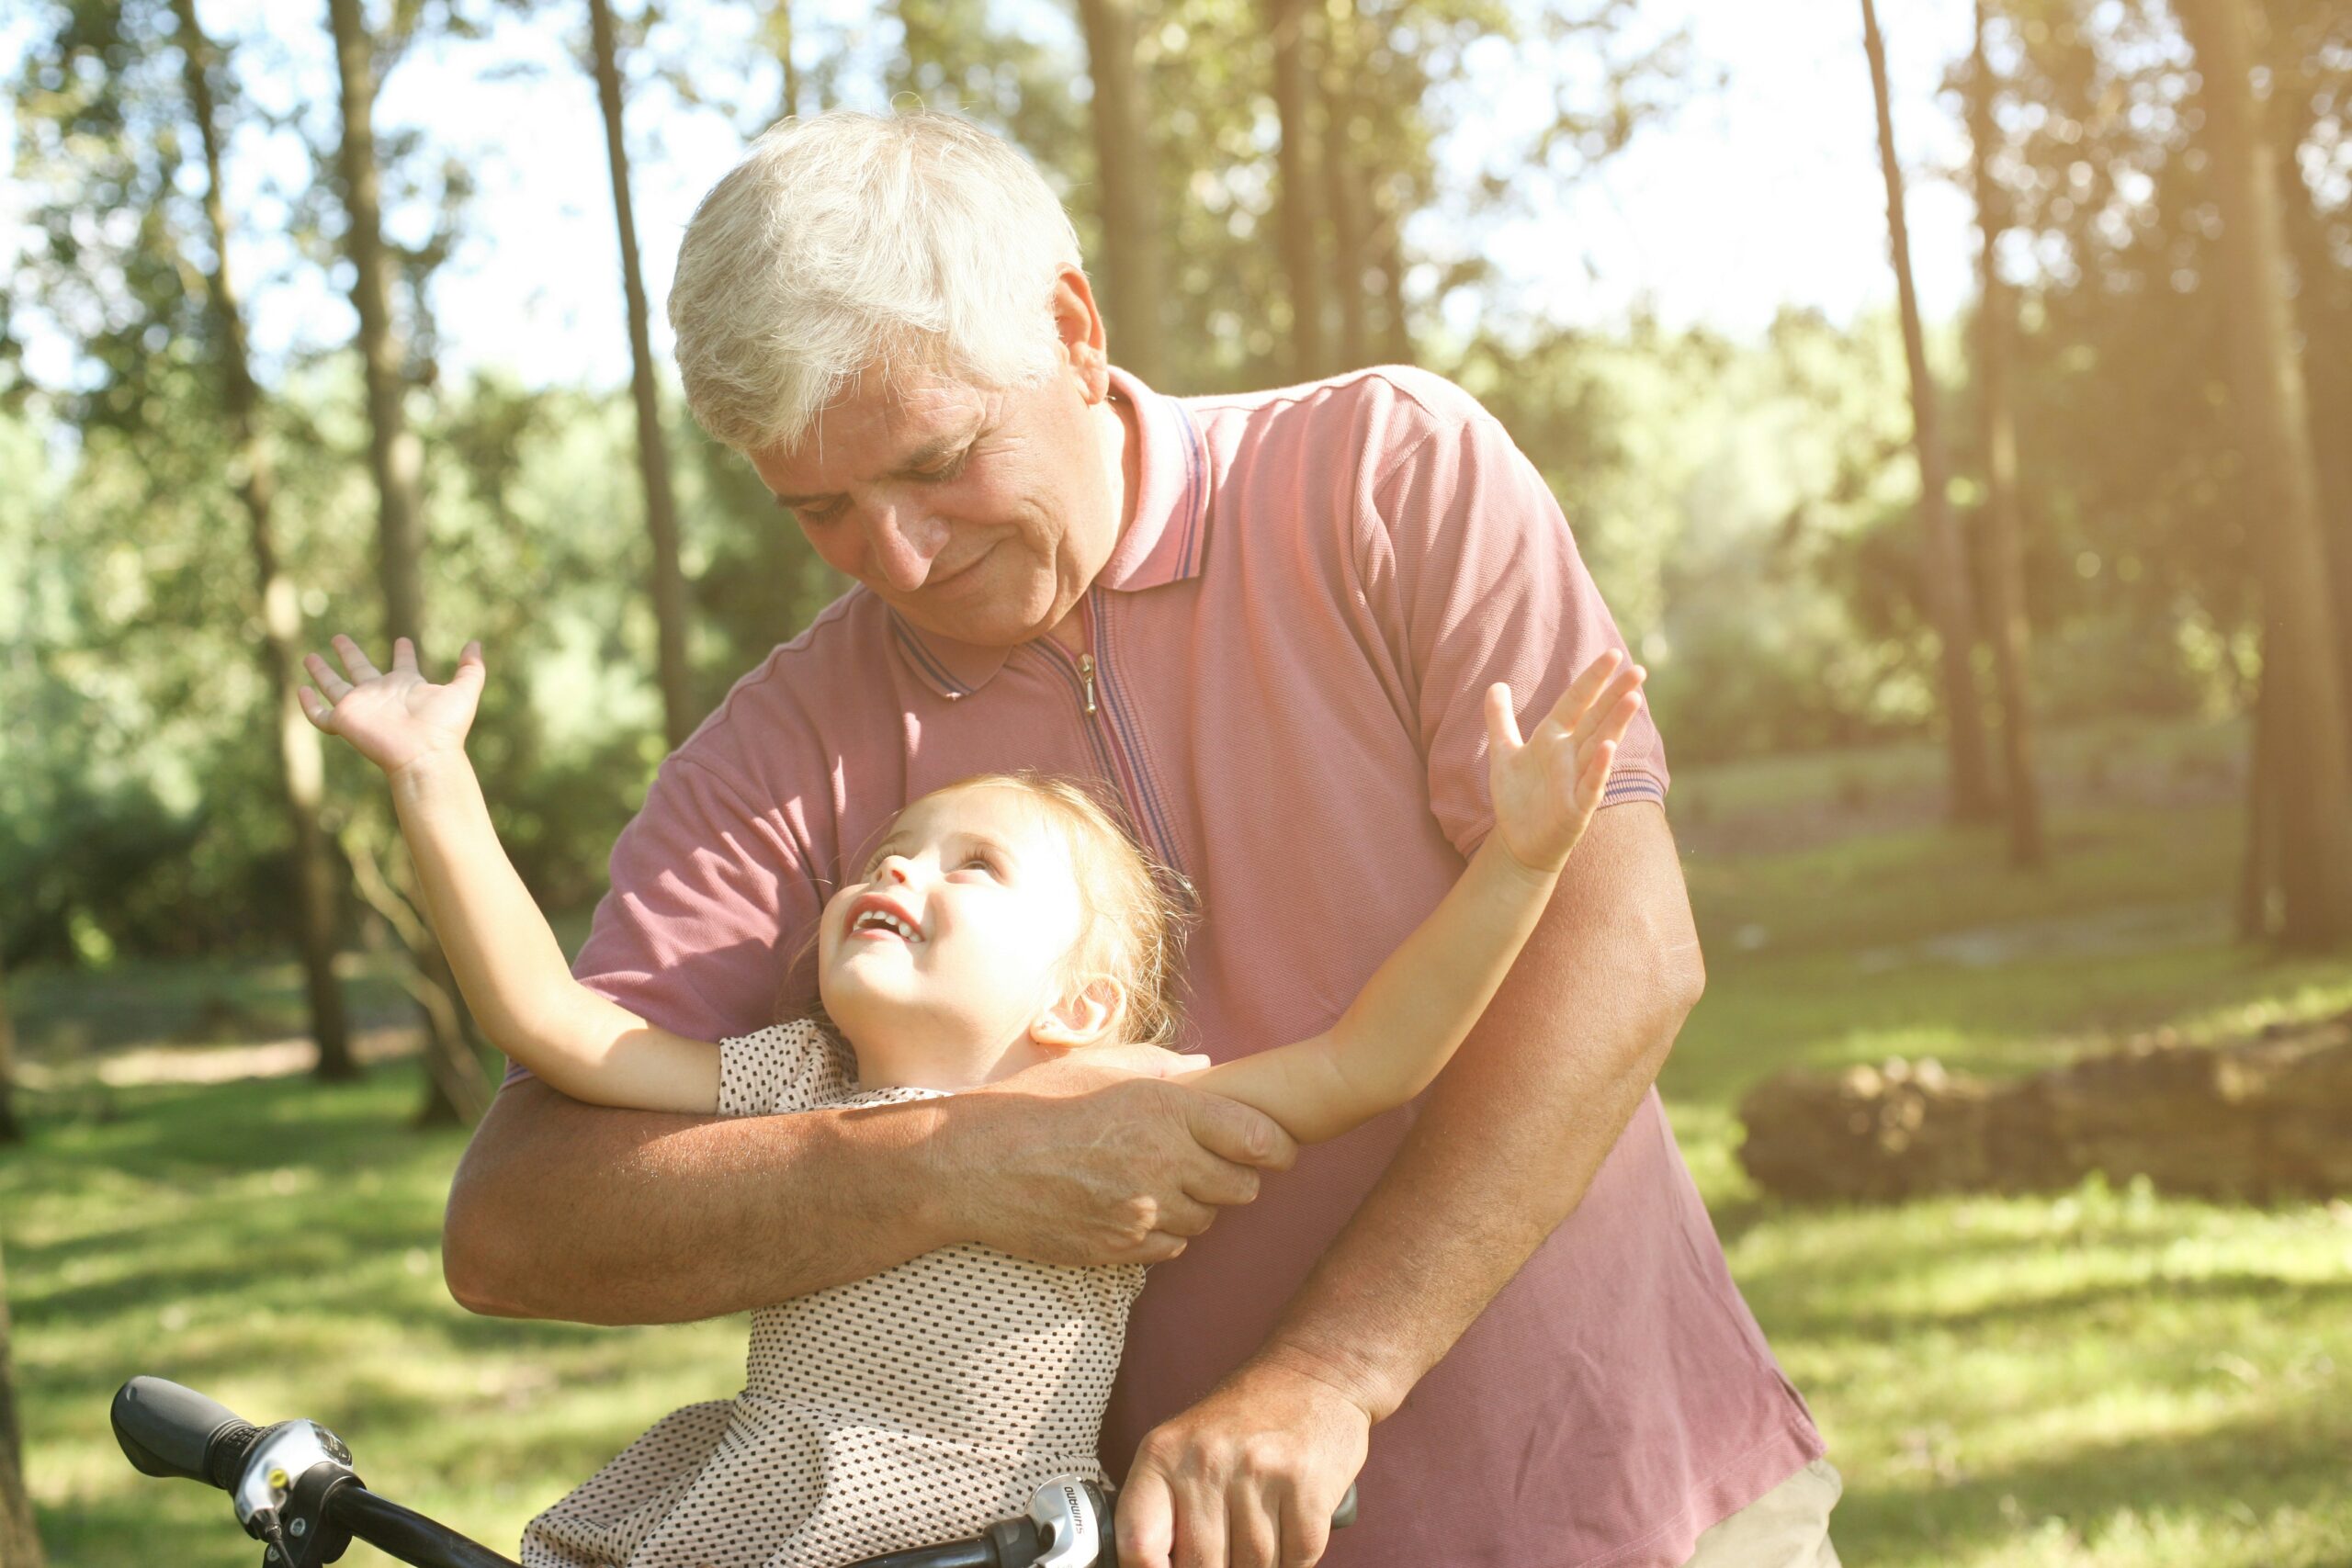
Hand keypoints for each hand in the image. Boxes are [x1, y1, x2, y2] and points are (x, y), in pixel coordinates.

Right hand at [298, 634, 485, 776]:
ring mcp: (360, 708)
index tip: (403, 640)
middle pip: (361, 669)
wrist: (424, 754)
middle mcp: (380, 694)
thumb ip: (471, 668)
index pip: (403, 665)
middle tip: (339, 637)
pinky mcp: (344, 722)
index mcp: (406, 686)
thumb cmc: (444, 726)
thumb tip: (476, 644)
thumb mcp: (464, 691)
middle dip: (350, 654)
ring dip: (321, 672)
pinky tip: (301, 689)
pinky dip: (309, 704)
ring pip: (334, 686)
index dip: (403, 653)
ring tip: (309, 656)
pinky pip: (320, 714)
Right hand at [935, 1047, 1296, 1266]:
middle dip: (1235, 1177)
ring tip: (1162, 1182)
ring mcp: (1145, 1211)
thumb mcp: (1098, 1067)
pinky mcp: (1123, 1248)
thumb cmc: (1036, 1106)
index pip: (1259, 1138)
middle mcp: (1164, 1163)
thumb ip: (1161, 1065)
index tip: (1276, 1148)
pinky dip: (1165, 1232)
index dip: (1276, 1145)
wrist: (977, 1165)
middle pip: (1243, 1187)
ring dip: (1197, 1205)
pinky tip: (1137, 1208)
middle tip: (1212, 1164)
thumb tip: (1207, 1067)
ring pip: (1207, 1221)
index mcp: (1167, 1109)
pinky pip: (1173, 1247)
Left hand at [1117, 1355, 1370, 1567]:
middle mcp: (1207, 1460)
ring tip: (1261, 1531)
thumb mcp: (1186, 1448)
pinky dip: (1293, 1559)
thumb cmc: (1246, 1418)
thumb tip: (1159, 1567)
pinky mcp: (1307, 1487)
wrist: (1315, 1374)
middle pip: (1200, 1566)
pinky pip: (1295, 1560)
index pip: (1139, 1545)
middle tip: (1227, 1546)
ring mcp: (1259, 1473)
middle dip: (1217, 1567)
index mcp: (1164, 1453)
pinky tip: (1290, 1528)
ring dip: (1258, 1565)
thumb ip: (1169, 1508)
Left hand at [1482, 648, 1645, 874]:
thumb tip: (1496, 684)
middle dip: (1616, 695)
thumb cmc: (1517, 797)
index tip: (1613, 654)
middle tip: (1639, 671)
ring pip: (1600, 746)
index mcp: (1554, 738)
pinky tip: (1609, 748)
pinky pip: (1591, 784)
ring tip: (1633, 698)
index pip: (1576, 702)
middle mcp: (1570, 754)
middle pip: (1597, 719)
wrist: (1518, 841)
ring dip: (1616, 724)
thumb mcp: (1503, 752)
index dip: (1592, 679)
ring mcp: (1577, 779)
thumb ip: (1500, 719)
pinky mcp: (1578, 807)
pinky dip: (1599, 767)